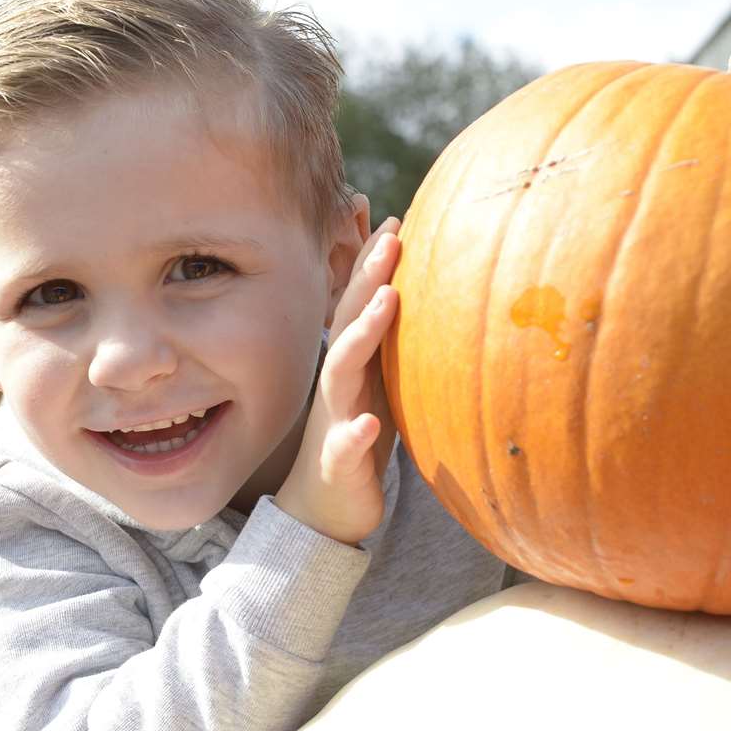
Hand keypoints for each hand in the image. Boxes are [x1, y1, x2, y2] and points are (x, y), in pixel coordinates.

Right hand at [275, 217, 401, 544]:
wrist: (323, 508)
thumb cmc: (356, 438)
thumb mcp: (375, 386)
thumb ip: (384, 344)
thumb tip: (408, 298)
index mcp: (350, 366)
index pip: (359, 306)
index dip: (374, 264)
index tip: (398, 222)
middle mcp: (337, 386)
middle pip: (349, 324)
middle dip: (368, 280)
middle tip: (393, 240)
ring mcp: (335, 422)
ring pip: (342, 374)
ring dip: (363, 336)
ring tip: (387, 303)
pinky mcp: (340, 463)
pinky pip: (345, 447)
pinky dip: (356, 433)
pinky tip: (372, 423)